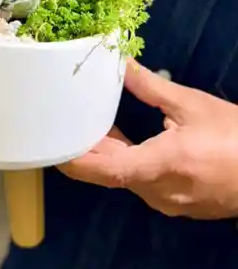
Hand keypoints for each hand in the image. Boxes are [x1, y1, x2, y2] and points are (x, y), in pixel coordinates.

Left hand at [58, 59, 237, 218]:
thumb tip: (120, 65)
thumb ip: (150, 87)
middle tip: (63, 124)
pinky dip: (125, 162)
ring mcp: (167, 202)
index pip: (102, 170)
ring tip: (86, 125)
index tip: (50, 146)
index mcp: (159, 167)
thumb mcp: (192, 106)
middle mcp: (157, 192)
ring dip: (105, 154)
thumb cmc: (237, 139)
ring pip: (124, 178)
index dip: (72, 160)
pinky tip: (118, 140)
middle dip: (85, 150)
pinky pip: (140, 182)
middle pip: (108, 173)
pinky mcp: (177, 203)